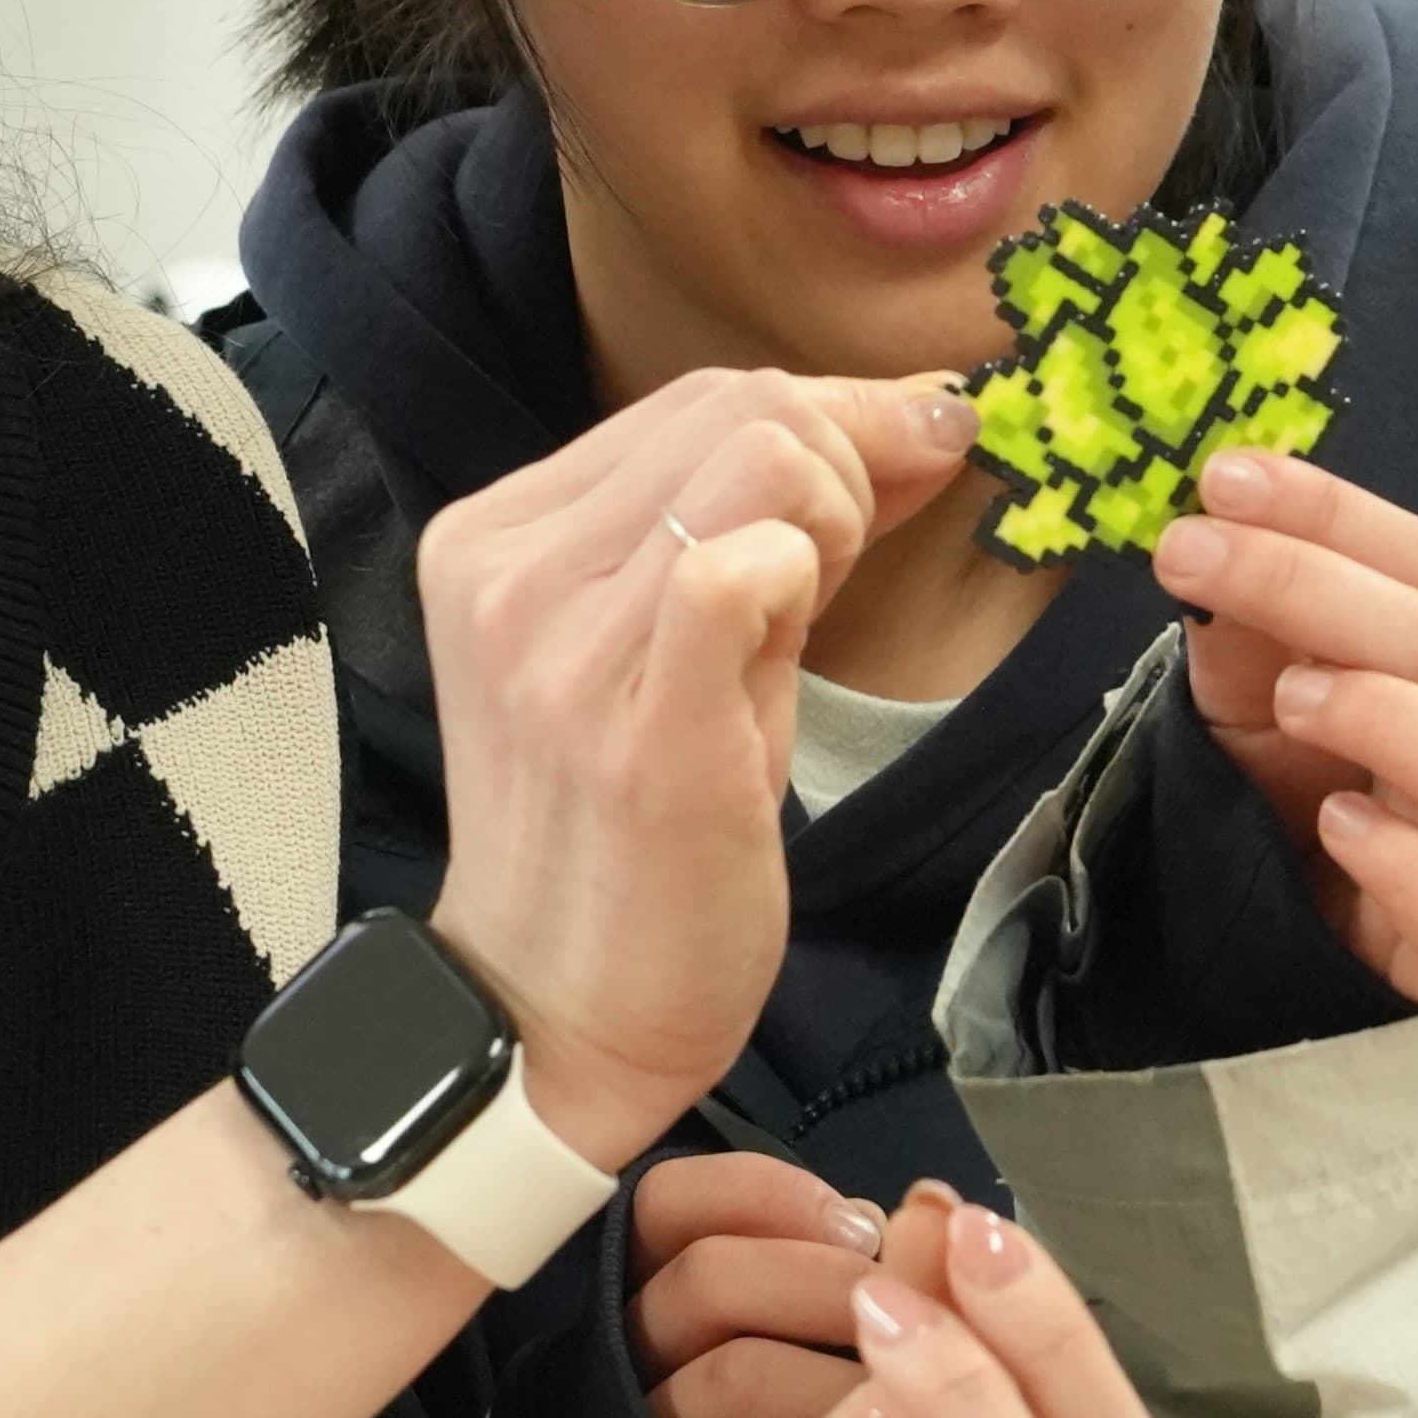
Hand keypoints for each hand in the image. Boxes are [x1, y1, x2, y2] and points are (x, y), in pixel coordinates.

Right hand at [421, 368, 979, 1164]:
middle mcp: (508, 572)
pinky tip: (790, 651)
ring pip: (759, 456)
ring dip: (832, 520)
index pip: (695, 395)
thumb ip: (765, 524)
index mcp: (496, 536)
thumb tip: (921, 412)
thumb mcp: (678, 648)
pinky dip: (803, 579)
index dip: (831, 414)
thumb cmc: (632, 838)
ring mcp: (560, 647)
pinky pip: (742, 567)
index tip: (906, 463)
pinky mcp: (634, 726)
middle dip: (846, 461)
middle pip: (737, 405)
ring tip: (808, 621)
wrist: (555, 1021)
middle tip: (851, 568)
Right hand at [629, 1154, 885, 1417]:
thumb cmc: (819, 1402)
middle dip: (823, 1280)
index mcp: (659, 1276)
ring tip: (902, 1389)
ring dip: (834, 1371)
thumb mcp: (826, 1311)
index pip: (674, 1203)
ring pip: (733, 1373)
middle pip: (709, 1279)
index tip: (865, 1222)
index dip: (767, 1196)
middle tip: (902, 1308)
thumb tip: (929, 1209)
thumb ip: (856, 1254)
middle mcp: (638, 1344)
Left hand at [1159, 455, 1417, 1003]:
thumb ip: (1249, 625)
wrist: (1314, 946)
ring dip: (1392, 718)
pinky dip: (1407, 865)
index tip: (1225, 479)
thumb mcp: (1259, 698)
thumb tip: (1215, 526)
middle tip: (1193, 554)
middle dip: (1317, 584)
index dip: (1335, 514)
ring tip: (1292, 697)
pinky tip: (1336, 823)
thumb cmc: (1308, 799)